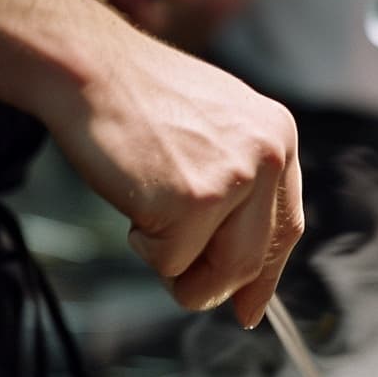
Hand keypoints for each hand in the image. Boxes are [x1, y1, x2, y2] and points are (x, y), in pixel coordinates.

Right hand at [43, 25, 303, 327]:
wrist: (90, 69)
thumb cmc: (138, 101)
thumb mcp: (214, 131)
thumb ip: (239, 189)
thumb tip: (245, 274)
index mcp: (278, 138)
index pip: (287, 227)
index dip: (266, 275)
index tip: (249, 307)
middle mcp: (268, 157)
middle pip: (254, 260)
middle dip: (216, 286)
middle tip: (185, 287)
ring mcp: (234, 179)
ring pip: (219, 271)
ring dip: (178, 268)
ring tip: (148, 220)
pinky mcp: (194, 201)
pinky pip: (172, 262)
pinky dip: (145, 246)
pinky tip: (133, 198)